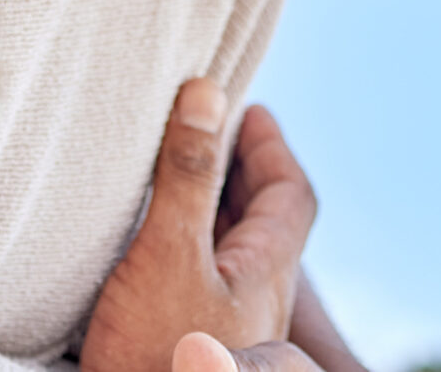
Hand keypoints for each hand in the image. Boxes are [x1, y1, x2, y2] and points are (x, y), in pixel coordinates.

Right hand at [76, 79, 316, 371]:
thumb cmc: (157, 354)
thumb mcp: (168, 252)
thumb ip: (188, 176)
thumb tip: (209, 94)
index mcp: (264, 270)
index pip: (291, 195)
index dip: (271, 146)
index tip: (244, 108)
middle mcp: (256, 298)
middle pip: (265, 222)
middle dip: (239, 169)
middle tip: (205, 130)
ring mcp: (227, 325)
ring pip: (233, 250)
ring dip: (211, 205)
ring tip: (174, 174)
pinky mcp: (193, 341)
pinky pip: (203, 275)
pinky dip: (186, 240)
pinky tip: (149, 243)